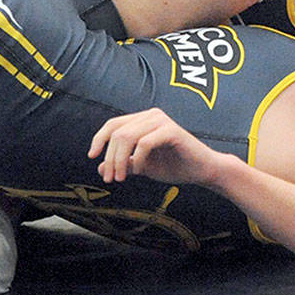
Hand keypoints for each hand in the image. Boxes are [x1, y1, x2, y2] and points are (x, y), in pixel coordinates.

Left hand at [88, 109, 221, 185]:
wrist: (202, 170)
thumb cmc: (175, 166)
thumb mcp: (143, 166)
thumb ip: (125, 164)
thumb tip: (100, 167)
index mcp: (143, 120)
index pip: (113, 124)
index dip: (99, 139)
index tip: (92, 156)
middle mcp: (151, 116)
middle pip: (117, 132)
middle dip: (110, 157)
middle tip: (110, 178)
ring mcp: (162, 121)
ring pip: (127, 136)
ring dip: (120, 160)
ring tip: (120, 178)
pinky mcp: (172, 131)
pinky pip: (145, 143)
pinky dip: (138, 159)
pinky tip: (141, 170)